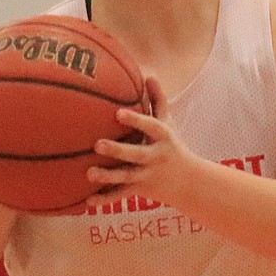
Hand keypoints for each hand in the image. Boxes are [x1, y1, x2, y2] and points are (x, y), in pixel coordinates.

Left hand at [84, 76, 200, 207]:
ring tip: (89, 173)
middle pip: (136, 154)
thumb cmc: (172, 146)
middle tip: (97, 144)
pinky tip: (88, 201)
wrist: (187, 182)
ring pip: (126, 177)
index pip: (150, 127)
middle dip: (118, 151)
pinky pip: (120, 196)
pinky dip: (105, 199)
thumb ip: (158, 100)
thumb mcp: (168, 124)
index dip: (136, 120)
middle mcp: (155, 157)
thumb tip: (149, 74)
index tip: (118, 113)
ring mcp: (146, 175)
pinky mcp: (138, 190)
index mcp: (162, 138)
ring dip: (108, 176)